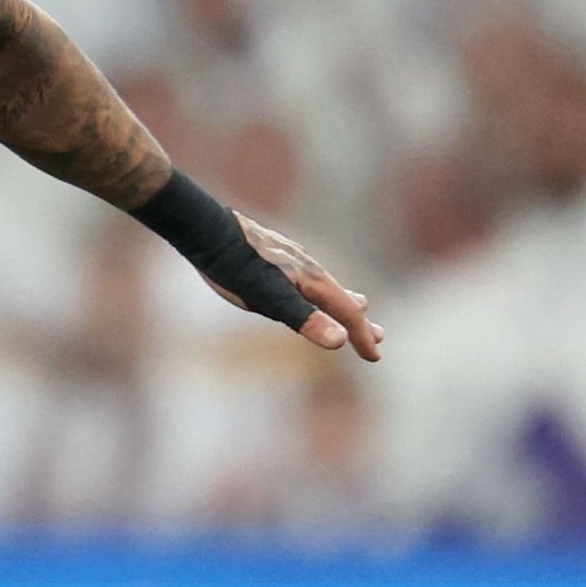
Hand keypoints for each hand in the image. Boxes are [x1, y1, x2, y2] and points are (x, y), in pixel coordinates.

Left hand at [218, 215, 383, 361]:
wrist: (204, 228)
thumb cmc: (234, 267)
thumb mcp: (267, 299)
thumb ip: (304, 319)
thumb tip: (341, 341)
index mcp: (311, 280)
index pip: (346, 313)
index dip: (362, 337)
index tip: (375, 358)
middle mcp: (308, 267)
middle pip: (341, 298)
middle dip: (360, 321)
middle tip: (380, 337)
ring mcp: (292, 259)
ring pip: (325, 286)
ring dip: (342, 302)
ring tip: (357, 306)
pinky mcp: (275, 254)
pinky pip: (308, 277)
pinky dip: (320, 290)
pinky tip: (307, 286)